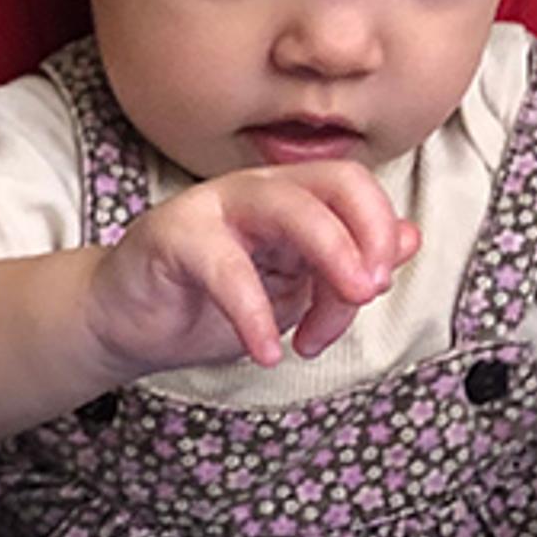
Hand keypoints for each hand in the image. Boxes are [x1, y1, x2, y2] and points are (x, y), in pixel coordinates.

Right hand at [85, 165, 419, 379]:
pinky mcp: (172, 235)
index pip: (357, 190)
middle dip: (365, 240)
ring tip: (322, 325)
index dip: (380, 233)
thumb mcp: (293, 293)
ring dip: (326, 259)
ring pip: (289, 209)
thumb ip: (346, 266)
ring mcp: (213, 206)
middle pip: (335, 184)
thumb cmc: (207, 305)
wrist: (127, 326)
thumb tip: (409, 239)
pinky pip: (226, 269)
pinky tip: (264, 352)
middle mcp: (258, 190)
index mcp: (292, 198)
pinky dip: (253, 315)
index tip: (374, 292)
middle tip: (366, 295)